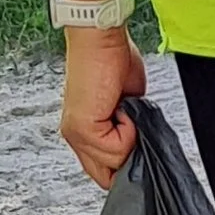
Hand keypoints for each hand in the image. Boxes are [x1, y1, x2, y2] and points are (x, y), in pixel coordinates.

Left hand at [60, 26, 150, 189]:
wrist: (100, 38)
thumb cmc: (111, 60)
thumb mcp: (126, 105)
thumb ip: (127, 129)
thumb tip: (140, 144)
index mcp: (83, 133)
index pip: (102, 171)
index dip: (124, 166)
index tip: (138, 148)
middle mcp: (75, 137)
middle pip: (106, 176)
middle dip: (128, 157)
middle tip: (134, 128)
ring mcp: (76, 135)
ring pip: (116, 162)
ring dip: (131, 137)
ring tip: (125, 109)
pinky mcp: (83, 129)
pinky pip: (117, 148)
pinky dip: (129, 129)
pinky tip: (123, 106)